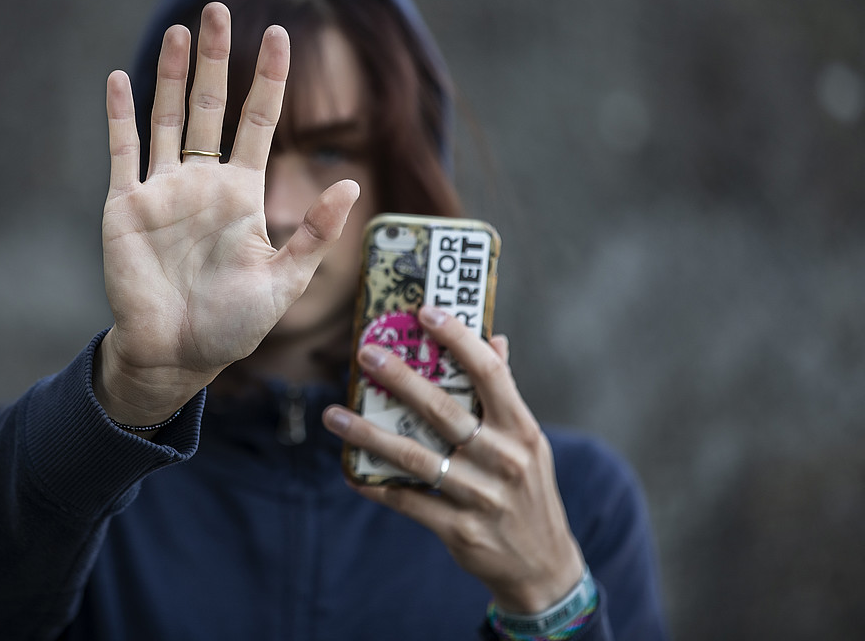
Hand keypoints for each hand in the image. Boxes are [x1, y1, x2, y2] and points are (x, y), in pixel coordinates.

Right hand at [97, 3, 359, 427]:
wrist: (175, 354)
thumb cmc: (232, 323)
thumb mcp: (284, 280)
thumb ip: (313, 232)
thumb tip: (352, 184)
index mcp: (242, 193)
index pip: (258, 121)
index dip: (268, 79)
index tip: (279, 34)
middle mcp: (203, 182)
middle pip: (211, 106)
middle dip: (216, 59)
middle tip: (216, 9)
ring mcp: (163, 190)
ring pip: (167, 117)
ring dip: (172, 75)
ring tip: (180, 31)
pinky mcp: (126, 205)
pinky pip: (123, 151)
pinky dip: (121, 115)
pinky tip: (122, 77)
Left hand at [322, 305, 583, 612]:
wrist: (544, 566)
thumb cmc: (528, 490)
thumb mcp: (528, 442)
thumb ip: (506, 394)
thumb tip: (495, 339)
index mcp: (521, 429)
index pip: (490, 373)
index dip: (458, 339)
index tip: (426, 312)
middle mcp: (503, 459)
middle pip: (443, 410)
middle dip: (401, 378)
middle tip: (366, 354)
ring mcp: (481, 496)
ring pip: (415, 457)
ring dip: (369, 435)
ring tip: (334, 415)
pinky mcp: (460, 529)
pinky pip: (408, 502)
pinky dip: (377, 487)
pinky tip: (350, 472)